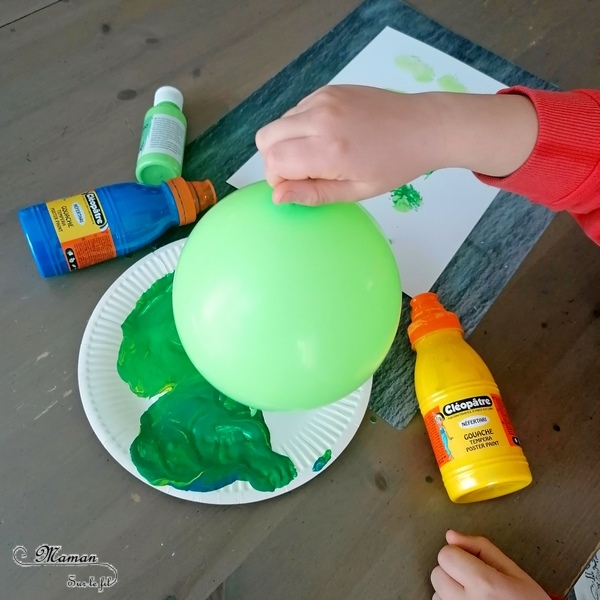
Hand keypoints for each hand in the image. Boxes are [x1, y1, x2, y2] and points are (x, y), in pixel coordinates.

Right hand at [256, 85, 447, 204]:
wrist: (422, 126)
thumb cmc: (394, 165)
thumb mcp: (356, 191)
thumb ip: (313, 194)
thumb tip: (278, 197)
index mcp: (329, 150)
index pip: (274, 161)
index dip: (277, 180)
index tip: (296, 187)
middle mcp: (320, 119)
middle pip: (265, 138)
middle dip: (274, 160)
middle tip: (301, 173)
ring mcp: (322, 99)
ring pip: (277, 124)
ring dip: (287, 143)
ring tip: (319, 154)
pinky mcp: (327, 90)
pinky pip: (294, 111)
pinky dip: (300, 128)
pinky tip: (327, 137)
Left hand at [431, 530, 550, 599]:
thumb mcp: (514, 572)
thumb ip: (480, 548)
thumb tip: (452, 536)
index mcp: (484, 585)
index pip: (446, 555)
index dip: (459, 555)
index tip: (472, 563)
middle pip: (438, 573)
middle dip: (454, 573)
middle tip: (476, 582)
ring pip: (437, 593)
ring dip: (450, 592)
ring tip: (475, 597)